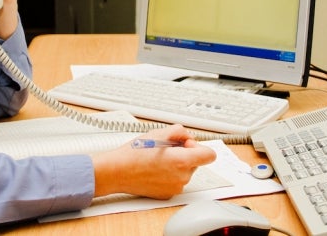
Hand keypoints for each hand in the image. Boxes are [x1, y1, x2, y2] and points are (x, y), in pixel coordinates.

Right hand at [91, 124, 216, 199]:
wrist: (117, 171)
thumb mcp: (159, 132)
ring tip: (156, 159)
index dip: (199, 147)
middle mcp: (182, 178)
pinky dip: (168, 175)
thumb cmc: (134, 154)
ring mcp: (175, 188)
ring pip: (184, 172)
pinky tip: (153, 169)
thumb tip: (187, 136)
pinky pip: (175, 181)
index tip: (186, 145)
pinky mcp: (167, 194)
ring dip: (175, 164)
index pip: (210, 155)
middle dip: (184, 154)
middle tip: (165, 149)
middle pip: (196, 163)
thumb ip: (180, 131)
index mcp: (183, 162)